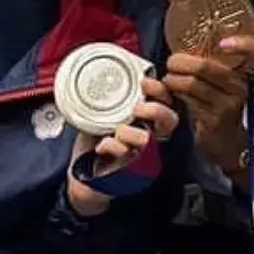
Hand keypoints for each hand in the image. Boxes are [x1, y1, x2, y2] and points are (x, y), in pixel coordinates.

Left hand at [66, 77, 179, 216]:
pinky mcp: (130, 172)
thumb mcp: (105, 115)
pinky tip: (102, 146)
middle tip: (136, 109)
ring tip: (116, 132)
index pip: (168, 103)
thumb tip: (109, 78)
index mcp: (149, 121)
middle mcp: (152, 139)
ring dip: (128, 131)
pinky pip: (125, 154)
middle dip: (154, 110)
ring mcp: (143, 156)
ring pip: (147, 139)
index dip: (161, 91)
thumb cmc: (96, 142)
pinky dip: (110, 145)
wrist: (83, 175)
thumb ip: (113, 100)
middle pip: (170, 121)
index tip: (145, 83)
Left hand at [163, 36, 253, 179]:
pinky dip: (176, 92)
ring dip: (173, 79)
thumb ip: (213, 63)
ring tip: (168, 79)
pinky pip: (189, 100)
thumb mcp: (223, 82)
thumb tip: (184, 44)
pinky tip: (173, 92)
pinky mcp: (215, 119)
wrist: (226, 142)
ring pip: (193, 83)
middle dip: (181, 61)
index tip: (223, 43)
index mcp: (246, 72)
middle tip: (172, 62)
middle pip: (207, 66)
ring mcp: (229, 104)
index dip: (244, 45)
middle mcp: (241, 87)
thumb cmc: (219, 106)